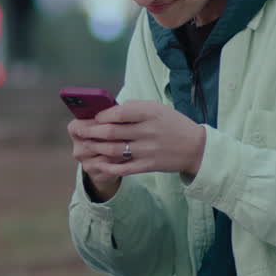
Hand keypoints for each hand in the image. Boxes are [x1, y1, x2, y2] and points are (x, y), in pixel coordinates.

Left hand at [67, 100, 205, 199]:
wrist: (196, 148)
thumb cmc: (172, 124)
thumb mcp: (157, 108)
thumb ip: (133, 107)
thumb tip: (107, 111)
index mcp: (150, 113)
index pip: (119, 113)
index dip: (102, 115)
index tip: (94, 117)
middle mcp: (148, 132)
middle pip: (112, 132)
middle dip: (91, 131)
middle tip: (79, 130)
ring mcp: (148, 150)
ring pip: (113, 150)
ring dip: (95, 148)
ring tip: (85, 144)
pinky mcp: (148, 166)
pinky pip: (123, 168)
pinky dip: (108, 166)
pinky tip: (98, 163)